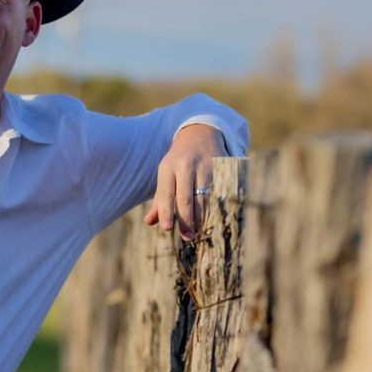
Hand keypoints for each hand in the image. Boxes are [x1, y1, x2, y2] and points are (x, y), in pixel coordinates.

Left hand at [144, 124, 225, 240]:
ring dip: (202, 217)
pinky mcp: (221, 168)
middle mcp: (186, 166)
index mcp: (168, 167)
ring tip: (199, 232)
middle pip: (186, 198)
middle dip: (186, 219)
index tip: (167, 229)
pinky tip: (214, 219)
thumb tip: (149, 222)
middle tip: (187, 237)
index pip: (166, 193)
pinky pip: (219, 192)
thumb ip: (159, 199)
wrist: (201, 133)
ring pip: (204, 197)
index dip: (166, 212)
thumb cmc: (178, 161)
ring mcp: (205, 166)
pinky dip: (216, 207)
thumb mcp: (165, 174)